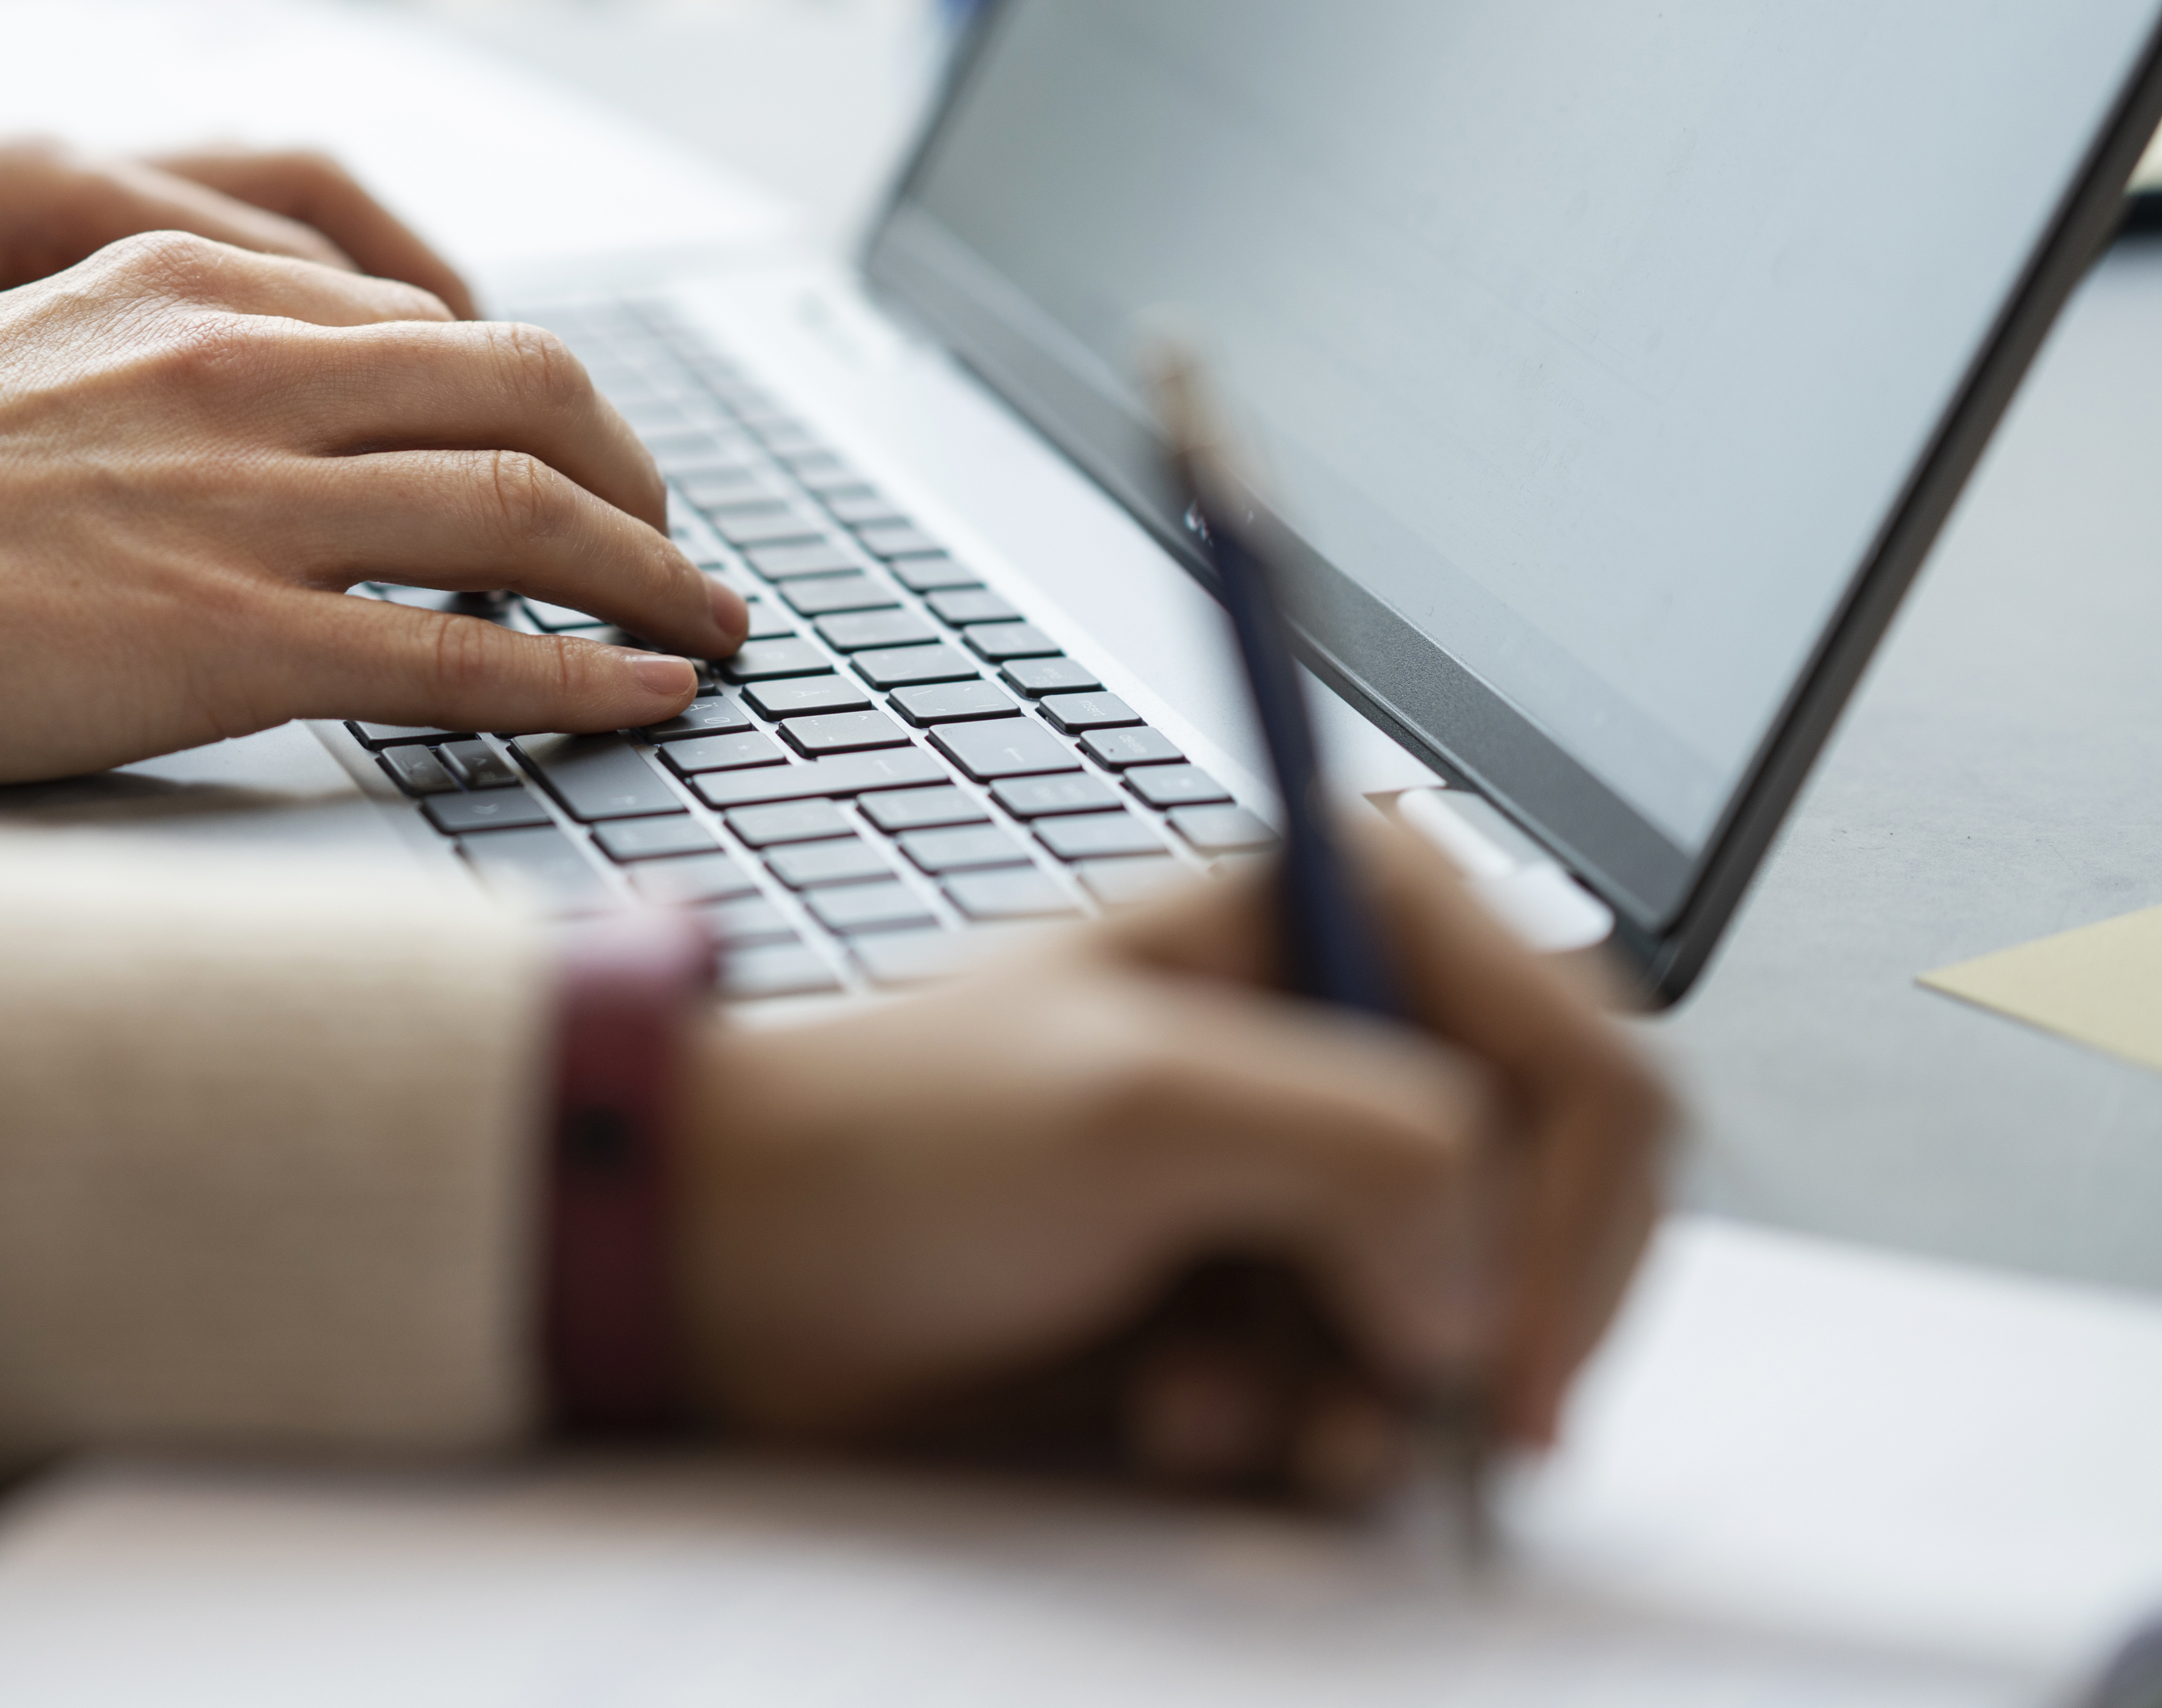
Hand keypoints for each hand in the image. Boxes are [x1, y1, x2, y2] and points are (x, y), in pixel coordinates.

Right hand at [0, 230, 748, 784]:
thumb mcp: (14, 356)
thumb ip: (150, 372)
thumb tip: (245, 435)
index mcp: (182, 286)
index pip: (432, 324)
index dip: (543, 399)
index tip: (580, 462)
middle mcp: (240, 367)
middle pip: (531, 387)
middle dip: (638, 475)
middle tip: (675, 548)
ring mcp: (243, 502)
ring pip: (533, 510)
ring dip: (653, 577)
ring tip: (706, 630)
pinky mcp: (229, 640)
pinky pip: (470, 653)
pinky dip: (590, 674)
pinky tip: (647, 696)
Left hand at [677, 821, 1665, 1500]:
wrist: (750, 1266)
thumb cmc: (895, 1142)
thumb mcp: (1134, 1106)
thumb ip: (1364, 1149)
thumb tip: (1480, 1282)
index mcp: (1344, 909)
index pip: (1584, 1065)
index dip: (1573, 1228)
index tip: (1501, 1362)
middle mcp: (1352, 1030)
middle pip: (1555, 1207)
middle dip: (1457, 1328)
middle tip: (1369, 1407)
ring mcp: (1316, 1167)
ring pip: (1470, 1321)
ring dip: (1353, 1395)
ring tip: (1208, 1408)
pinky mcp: (1273, 1284)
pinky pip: (1381, 1388)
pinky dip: (1296, 1425)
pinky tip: (1179, 1413)